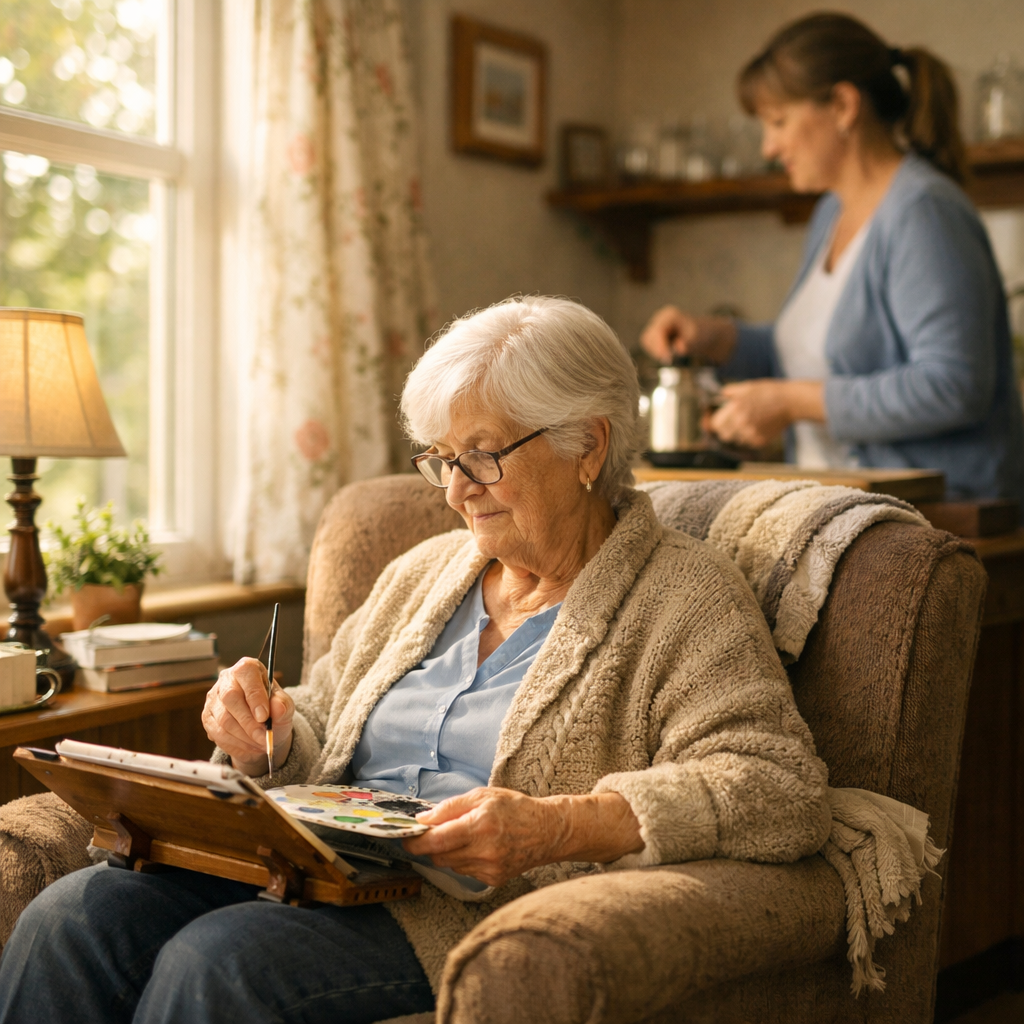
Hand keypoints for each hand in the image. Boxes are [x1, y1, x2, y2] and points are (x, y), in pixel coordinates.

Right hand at [202, 658, 293, 775]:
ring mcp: (213, 698)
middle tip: (264, 737)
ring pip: (223, 719)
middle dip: (249, 722)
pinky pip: (217, 733)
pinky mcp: (207, 716)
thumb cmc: (273, 712)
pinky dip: (235, 744)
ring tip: (260, 743)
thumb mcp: (285, 707)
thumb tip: (278, 706)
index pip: (246, 674)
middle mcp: (227, 679)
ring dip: (244, 736)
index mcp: (247, 668)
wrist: (262, 729)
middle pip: (230, 698)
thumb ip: (283, 705)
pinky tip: (249, 746)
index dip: (254, 696)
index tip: (264, 717)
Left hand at [401, 787, 641, 887]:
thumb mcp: (482, 795)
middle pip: (439, 856)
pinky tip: (477, 848)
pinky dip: (463, 860)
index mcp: (480, 825)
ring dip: (446, 852)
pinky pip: (464, 872)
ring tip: (461, 836)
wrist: (547, 831)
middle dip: (429, 845)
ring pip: (450, 865)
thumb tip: (423, 819)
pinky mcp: (493, 880)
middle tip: (429, 834)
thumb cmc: (514, 808)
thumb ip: (450, 807)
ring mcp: (489, 869)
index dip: (415, 840)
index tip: (404, 837)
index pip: (436, 840)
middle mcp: (484, 851)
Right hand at [640, 306, 736, 364]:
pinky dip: (656, 352)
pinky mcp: (654, 334)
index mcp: (669, 315)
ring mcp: (655, 325)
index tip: (667, 358)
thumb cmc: (700, 334)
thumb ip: (688, 343)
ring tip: (670, 356)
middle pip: (648, 336)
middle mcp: (659, 318)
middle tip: (668, 360)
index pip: (657, 331)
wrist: (703, 333)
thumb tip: (679, 348)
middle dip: (657, 350)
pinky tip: (667, 353)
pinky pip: (649, 346)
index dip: (660, 346)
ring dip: (655, 352)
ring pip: (647, 342)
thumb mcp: (697, 338)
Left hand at [709, 379, 824, 448]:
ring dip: (740, 434)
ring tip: (752, 422)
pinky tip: (760, 426)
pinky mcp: (760, 441)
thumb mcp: (748, 387)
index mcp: (734, 409)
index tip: (722, 420)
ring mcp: (750, 433)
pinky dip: (752, 437)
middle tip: (735, 424)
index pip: (716, 424)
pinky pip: (749, 443)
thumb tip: (721, 394)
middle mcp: (740, 423)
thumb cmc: (769, 392)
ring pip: (737, 440)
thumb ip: (730, 391)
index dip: (718, 422)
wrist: (790, 402)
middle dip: (727, 430)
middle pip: (724, 435)